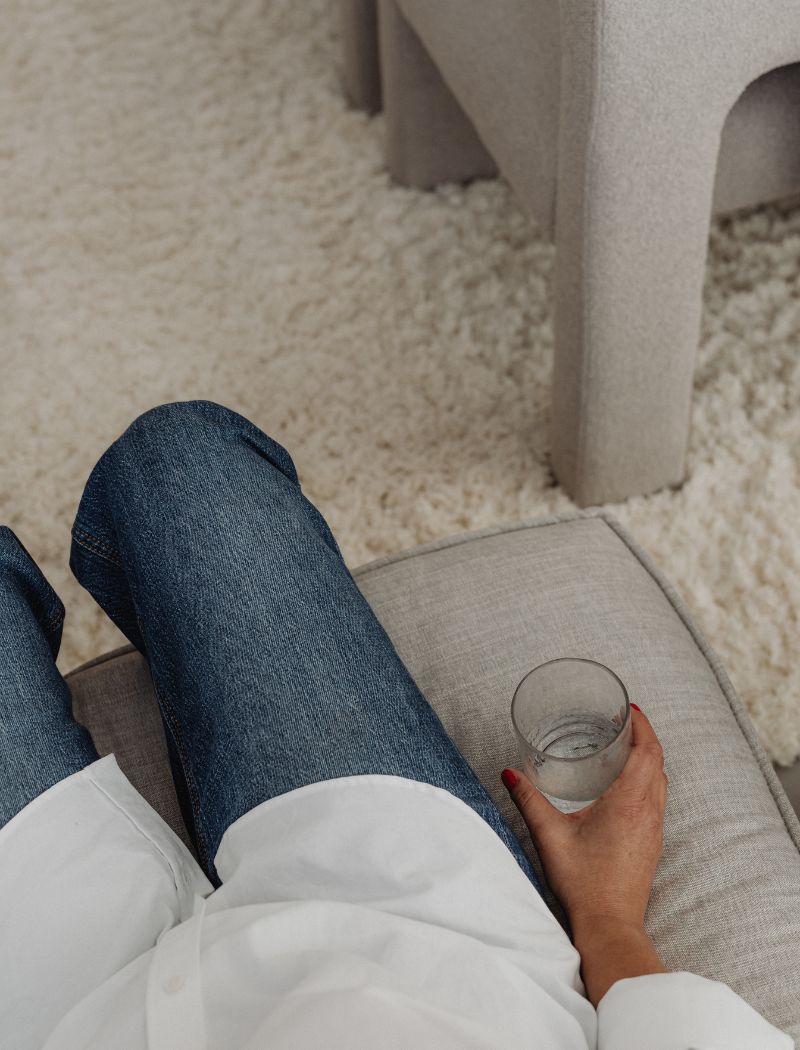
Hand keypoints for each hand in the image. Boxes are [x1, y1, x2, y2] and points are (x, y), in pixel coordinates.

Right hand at [502, 705, 667, 931]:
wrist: (609, 925)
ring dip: (648, 757)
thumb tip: (510, 773)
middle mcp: (649, 812)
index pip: (647, 751)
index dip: (642, 725)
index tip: (628, 708)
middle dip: (644, 735)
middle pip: (658, 761)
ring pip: (661, 780)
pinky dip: (648, 779)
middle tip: (623, 720)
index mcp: (630, 802)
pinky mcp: (652, 843)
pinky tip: (626, 785)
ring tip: (625, 746)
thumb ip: (529, 799)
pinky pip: (658, 799)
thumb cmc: (583, 882)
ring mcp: (654, 829)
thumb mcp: (549, 834)